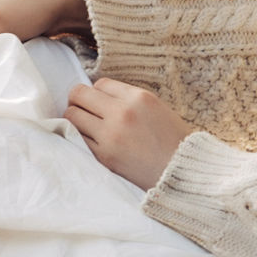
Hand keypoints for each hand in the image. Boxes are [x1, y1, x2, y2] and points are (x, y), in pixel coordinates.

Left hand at [66, 77, 189, 188]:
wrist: (183, 173)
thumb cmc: (173, 140)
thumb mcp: (157, 107)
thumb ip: (128, 99)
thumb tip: (99, 96)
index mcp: (138, 97)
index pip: (100, 83)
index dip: (98, 92)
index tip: (101, 102)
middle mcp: (122, 113)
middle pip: (79, 95)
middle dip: (79, 101)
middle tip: (85, 110)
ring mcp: (110, 135)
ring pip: (72, 116)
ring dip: (76, 119)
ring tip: (87, 126)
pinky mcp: (103, 157)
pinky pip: (78, 139)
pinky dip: (80, 138)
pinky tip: (91, 141)